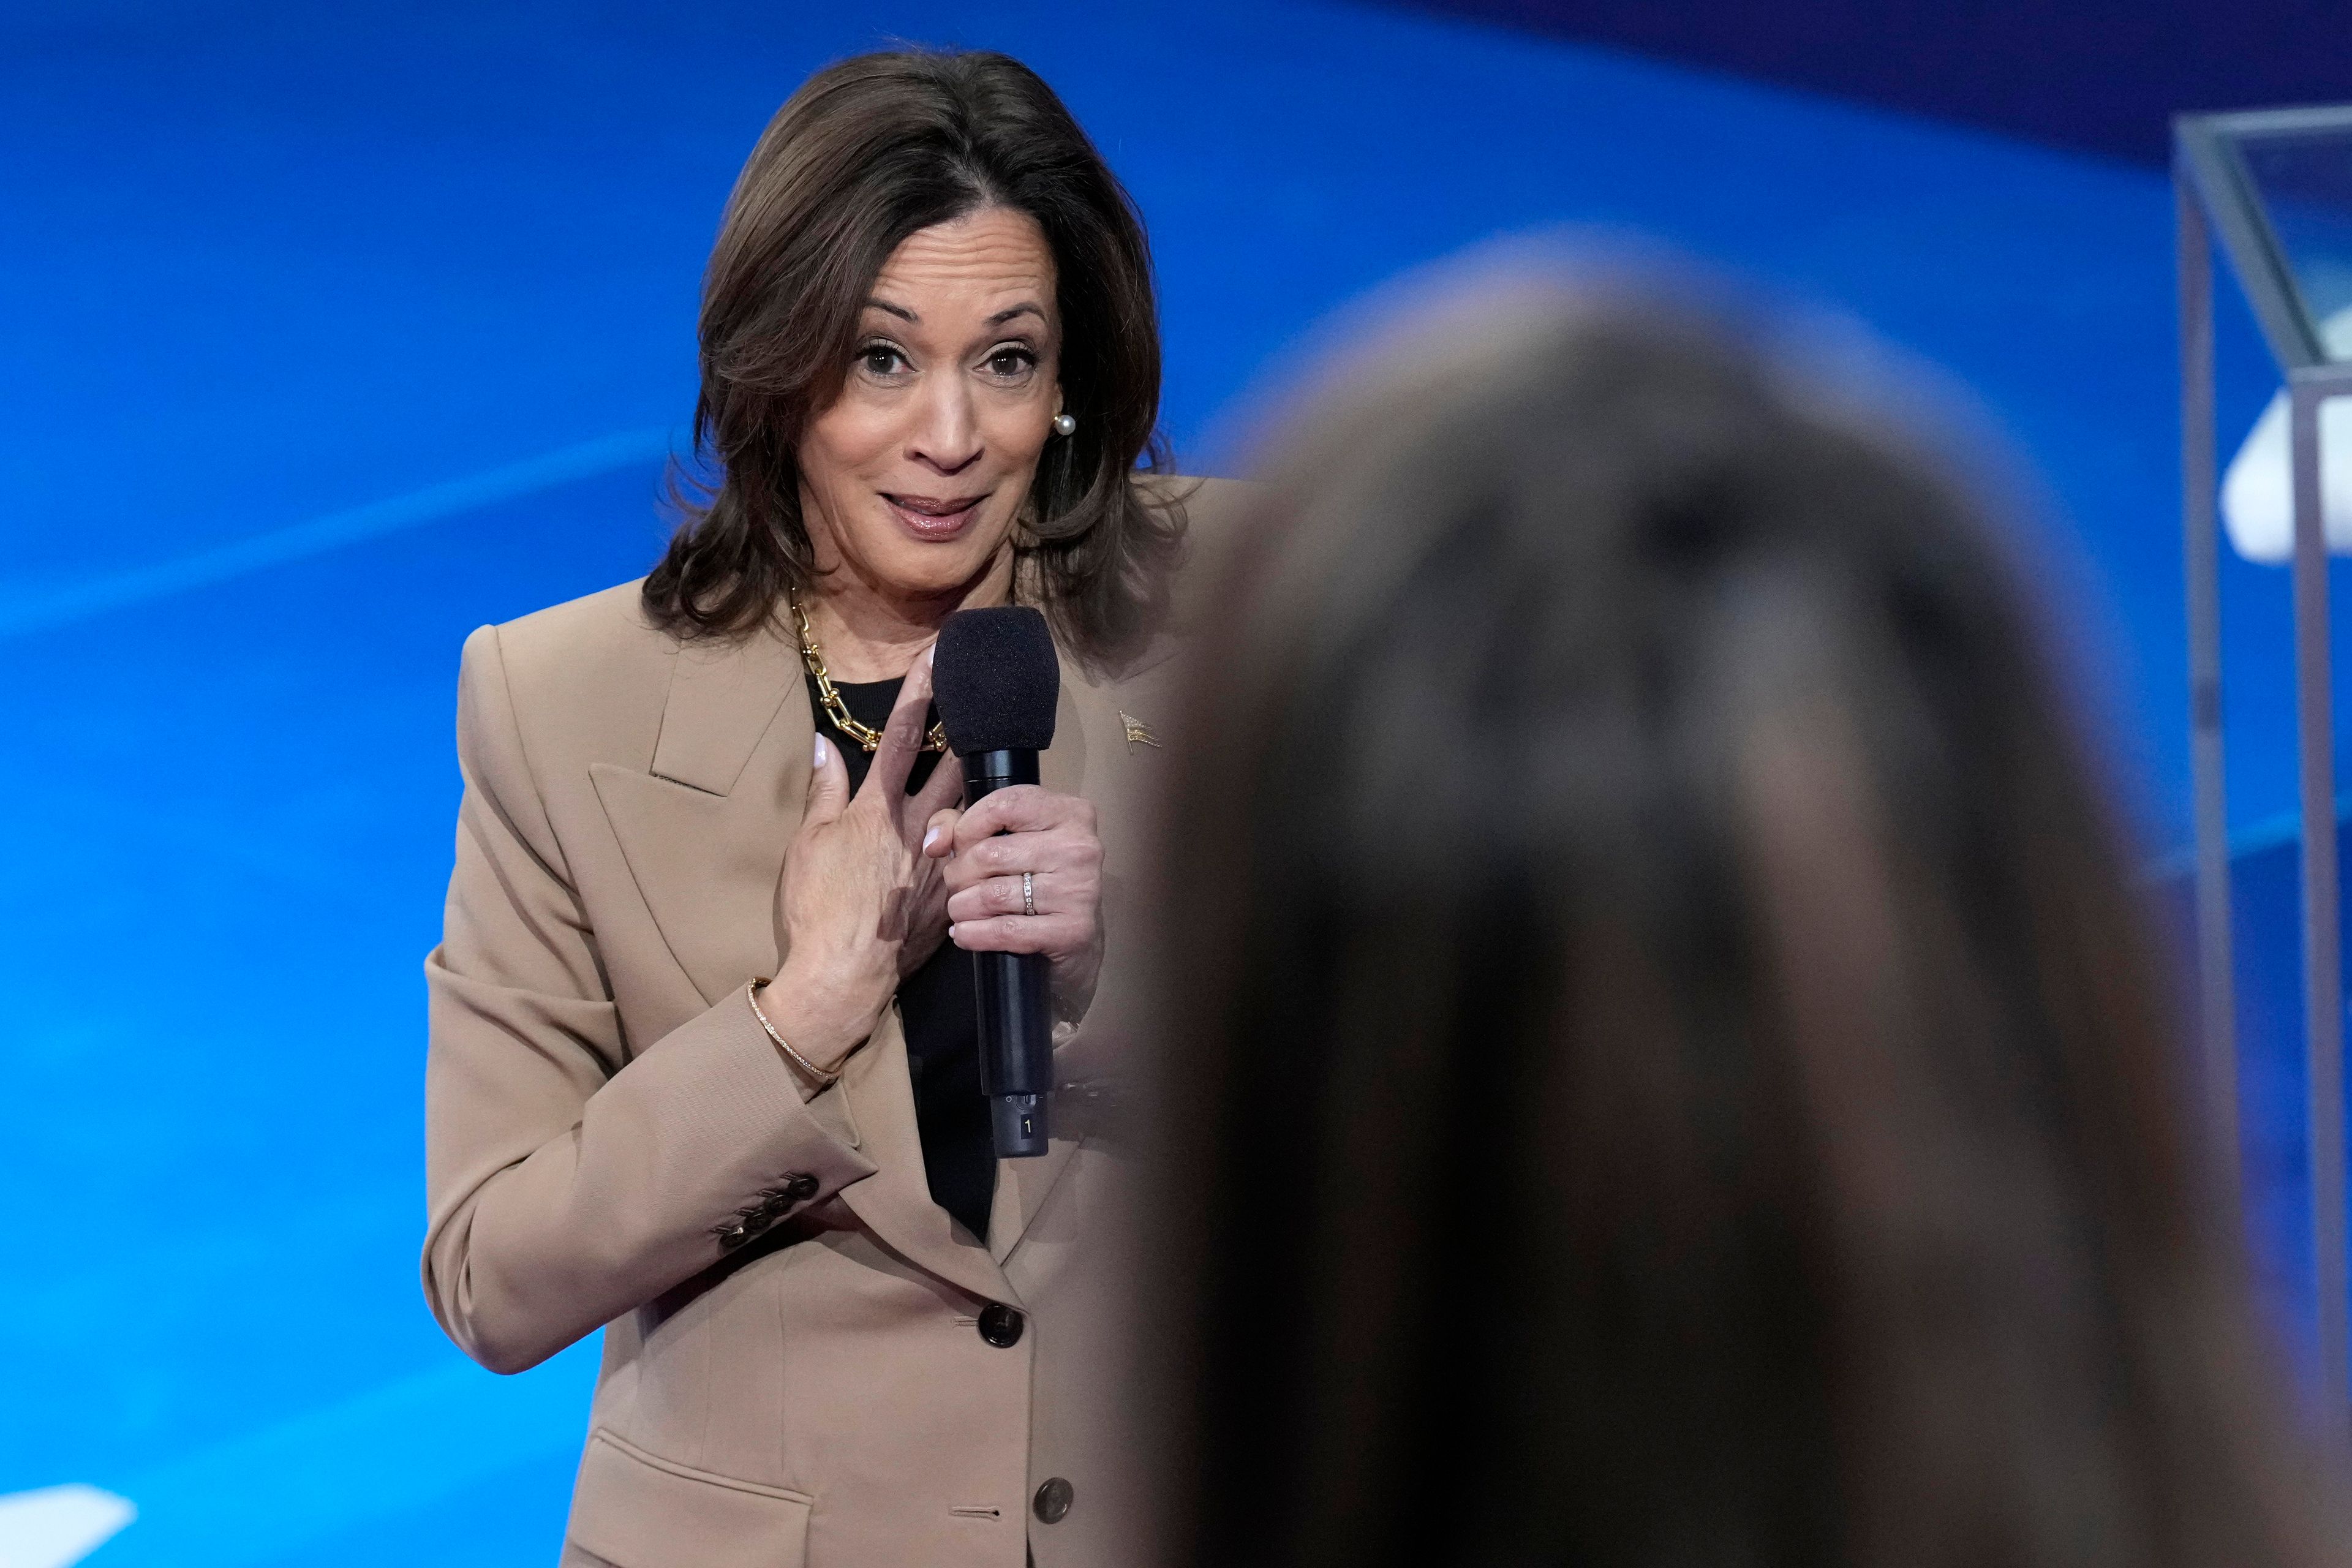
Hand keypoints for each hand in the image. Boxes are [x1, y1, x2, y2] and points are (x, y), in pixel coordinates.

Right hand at [769, 650, 964, 1070]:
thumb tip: (823, 745)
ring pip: (970, 810)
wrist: (844, 972)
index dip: (922, 691)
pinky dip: (973, 841)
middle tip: (985, 702)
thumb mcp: (808, 843)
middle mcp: (919, 827)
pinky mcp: (953, 895)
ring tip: (984, 773)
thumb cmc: (817, 906)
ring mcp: (941, 861)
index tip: (942, 656)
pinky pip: (970, 856)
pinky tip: (982, 839)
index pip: (905, 736)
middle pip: (953, 766)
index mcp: (878, 809)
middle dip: (969, 731)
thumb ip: (824, 791)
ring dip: (976, 789)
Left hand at [928, 784, 1105, 1026]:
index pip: (1002, 806)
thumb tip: (935, 844)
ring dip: (962, 907)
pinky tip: (964, 934)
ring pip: (992, 895)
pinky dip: (973, 935)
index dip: (967, 828)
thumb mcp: (1004, 836)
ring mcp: (1079, 889)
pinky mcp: (1073, 929)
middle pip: (989, 854)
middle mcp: (1080, 846)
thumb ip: (959, 824)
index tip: (960, 847)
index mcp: (1068, 812)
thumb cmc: (1034, 877)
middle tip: (959, 886)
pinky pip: (1005, 930)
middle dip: (959, 874)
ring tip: (961, 910)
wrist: (1077, 934)